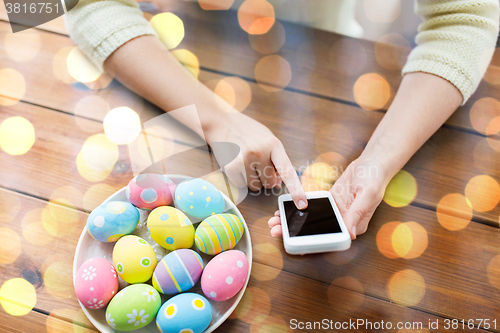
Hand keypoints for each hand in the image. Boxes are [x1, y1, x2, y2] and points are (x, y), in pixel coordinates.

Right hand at [205, 111, 307, 208]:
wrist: (221, 121)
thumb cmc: (247, 131)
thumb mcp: (267, 139)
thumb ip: (276, 160)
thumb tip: (279, 183)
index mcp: (273, 144)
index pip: (287, 171)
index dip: (296, 189)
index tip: (302, 204)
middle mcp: (260, 152)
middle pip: (270, 183)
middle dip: (265, 179)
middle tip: (257, 164)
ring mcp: (244, 160)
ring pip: (256, 187)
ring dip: (252, 179)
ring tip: (245, 161)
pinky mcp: (231, 167)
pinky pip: (242, 186)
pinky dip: (240, 179)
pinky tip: (236, 164)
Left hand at [268, 156, 387, 238]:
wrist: (372, 162)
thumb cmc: (375, 179)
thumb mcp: (367, 196)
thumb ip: (357, 214)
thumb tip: (349, 234)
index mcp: (354, 225)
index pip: (330, 239)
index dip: (311, 243)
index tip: (294, 243)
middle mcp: (344, 221)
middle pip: (316, 231)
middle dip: (295, 232)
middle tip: (276, 231)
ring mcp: (335, 211)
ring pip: (311, 221)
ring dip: (294, 221)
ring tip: (275, 222)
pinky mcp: (330, 201)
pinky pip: (311, 208)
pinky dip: (299, 209)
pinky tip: (285, 210)